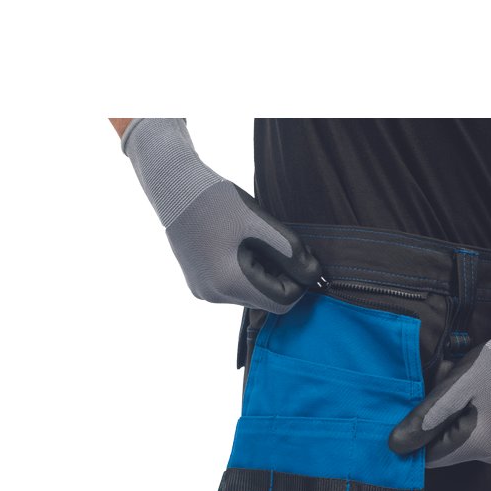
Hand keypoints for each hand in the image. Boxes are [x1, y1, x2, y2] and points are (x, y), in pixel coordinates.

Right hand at [122, 118, 320, 312]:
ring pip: (251, 294)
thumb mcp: (262, 224)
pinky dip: (246, 272)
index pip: (282, 303)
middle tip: (277, 243)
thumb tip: (315, 275)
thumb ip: (292, 253)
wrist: (175, 187)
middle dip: (280, 276)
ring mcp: (204, 292)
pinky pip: (234, 288)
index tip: (299, 256)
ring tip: (256, 241)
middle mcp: (214, 295)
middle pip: (266, 300)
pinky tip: (241, 246)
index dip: (298, 283)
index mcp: (229, 283)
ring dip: (264, 273)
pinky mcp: (199, 284)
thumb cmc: (218, 201)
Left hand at [389, 271, 490, 466]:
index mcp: (479, 446)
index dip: (415, 435)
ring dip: (453, 414)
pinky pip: (480, 433)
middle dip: (436, 419)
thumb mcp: (456, 387)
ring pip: (462, 438)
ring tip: (462, 381)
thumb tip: (395, 447)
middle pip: (446, 447)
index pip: (429, 458)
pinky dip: (469, 414)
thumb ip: (424, 420)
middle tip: (444, 382)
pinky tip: (477, 388)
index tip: (414, 405)